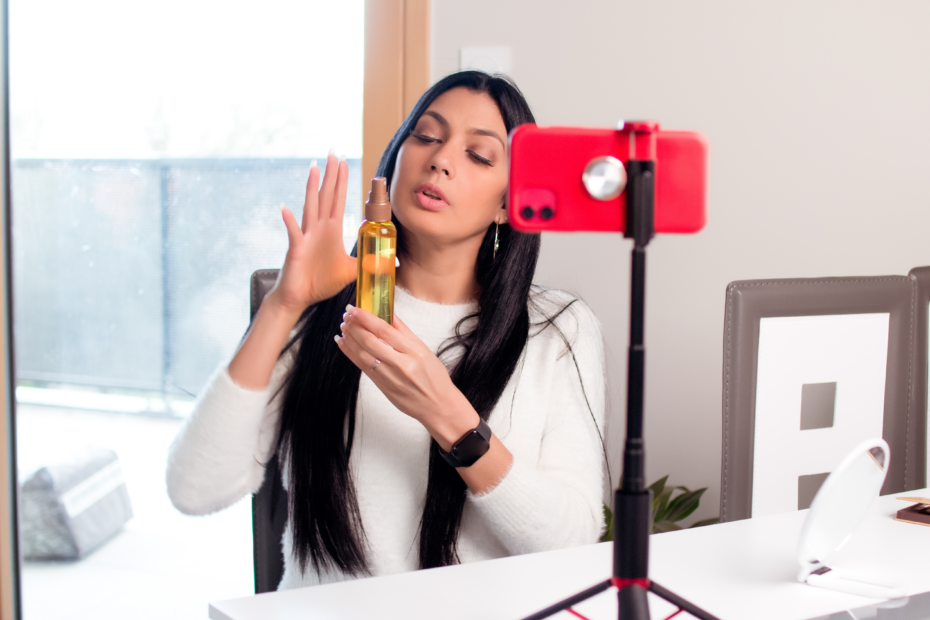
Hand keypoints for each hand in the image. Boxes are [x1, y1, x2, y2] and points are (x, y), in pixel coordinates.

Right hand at [267, 152, 357, 316]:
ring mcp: (306, 237)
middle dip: (331, 175)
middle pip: (326, 197)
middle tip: (333, 153)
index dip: (341, 182)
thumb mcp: (350, 270)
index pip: (338, 200)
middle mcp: (318, 229)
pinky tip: (286, 208)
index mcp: (331, 231)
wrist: (300, 298)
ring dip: (312, 188)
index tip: (344, 163)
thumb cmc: (320, 282)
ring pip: (311, 208)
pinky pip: (294, 233)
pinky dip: (290, 221)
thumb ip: (367, 262)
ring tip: (315, 168)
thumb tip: (391, 262)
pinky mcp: (296, 249)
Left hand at [334, 306, 479, 450]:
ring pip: (362, 354)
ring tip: (343, 326)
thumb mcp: (424, 350)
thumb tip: (389, 313)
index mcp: (413, 352)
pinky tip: (343, 343)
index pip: (384, 330)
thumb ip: (404, 331)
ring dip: (349, 339)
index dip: (366, 318)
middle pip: (370, 342)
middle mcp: (400, 364)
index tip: (355, 309)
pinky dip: (350, 353)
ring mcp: (389, 377)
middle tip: (347, 315)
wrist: (437, 406)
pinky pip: (362, 367)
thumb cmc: (434, 377)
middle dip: (354, 326)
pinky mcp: (382, 387)